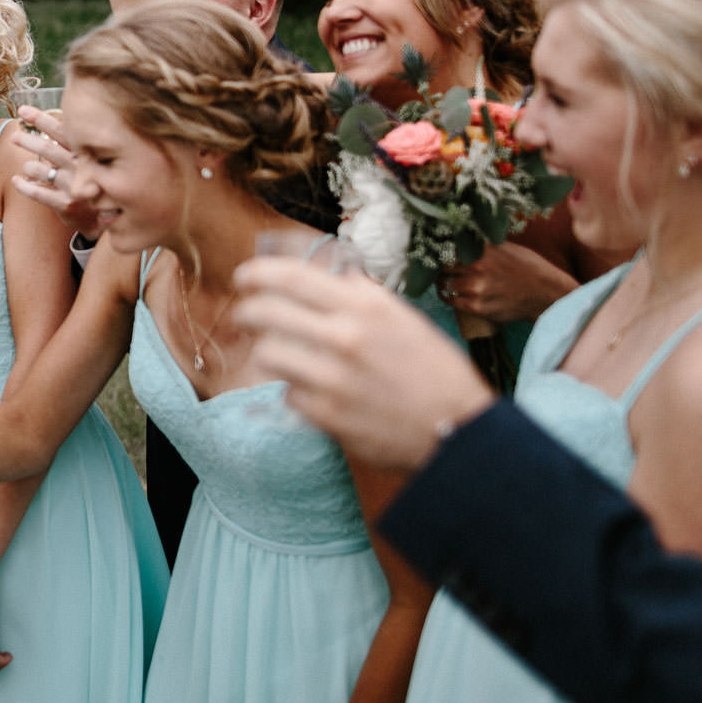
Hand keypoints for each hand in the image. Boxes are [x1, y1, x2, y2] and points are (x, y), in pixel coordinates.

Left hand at [8, 107, 100, 239]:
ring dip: (28, 166)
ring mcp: (72, 185)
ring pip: (39, 169)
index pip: (61, 130)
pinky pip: (36, 192)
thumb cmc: (96, 184)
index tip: (23, 110)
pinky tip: (17, 181)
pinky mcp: (65, 203)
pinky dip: (23, 185)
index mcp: (86, 152)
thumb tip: (48, 127)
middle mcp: (80, 167)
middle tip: (14, 137)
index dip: (41, 119)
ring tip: (25, 166)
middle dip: (27, 140)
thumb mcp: (91, 161)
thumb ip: (73, 146)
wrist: (108, 218)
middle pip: (47, 148)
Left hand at [232, 257, 494, 470]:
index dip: (258, 272)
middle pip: (266, 313)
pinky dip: (294, 390)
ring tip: (280, 354)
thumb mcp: (403, 318)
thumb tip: (329, 274)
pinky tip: (311, 390)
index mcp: (365, 307)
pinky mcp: (326, 415)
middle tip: (246, 314)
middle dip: (247, 311)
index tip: (245, 275)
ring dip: (268, 353)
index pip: (292, 276)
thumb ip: (362, 295)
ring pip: (268, 354)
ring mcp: (332, 379)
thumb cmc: (434, 370)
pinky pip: (287, 393)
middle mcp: (345, 337)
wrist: (456, 430)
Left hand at [439, 241, 577, 324]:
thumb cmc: (527, 267)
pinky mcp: (477, 307)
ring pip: (444, 284)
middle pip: (442, 267)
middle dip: (440, 268)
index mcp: (483, 249)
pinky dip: (448, 297)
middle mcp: (478, 267)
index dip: (440, 250)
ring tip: (445, 281)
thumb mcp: (505, 247)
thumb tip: (457, 235)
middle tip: (438, 268)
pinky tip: (450, 293)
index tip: (435, 251)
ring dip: (442, 283)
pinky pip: (451, 301)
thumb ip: (481, 244)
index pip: (447, 247)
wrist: (545, 293)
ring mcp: (477, 289)